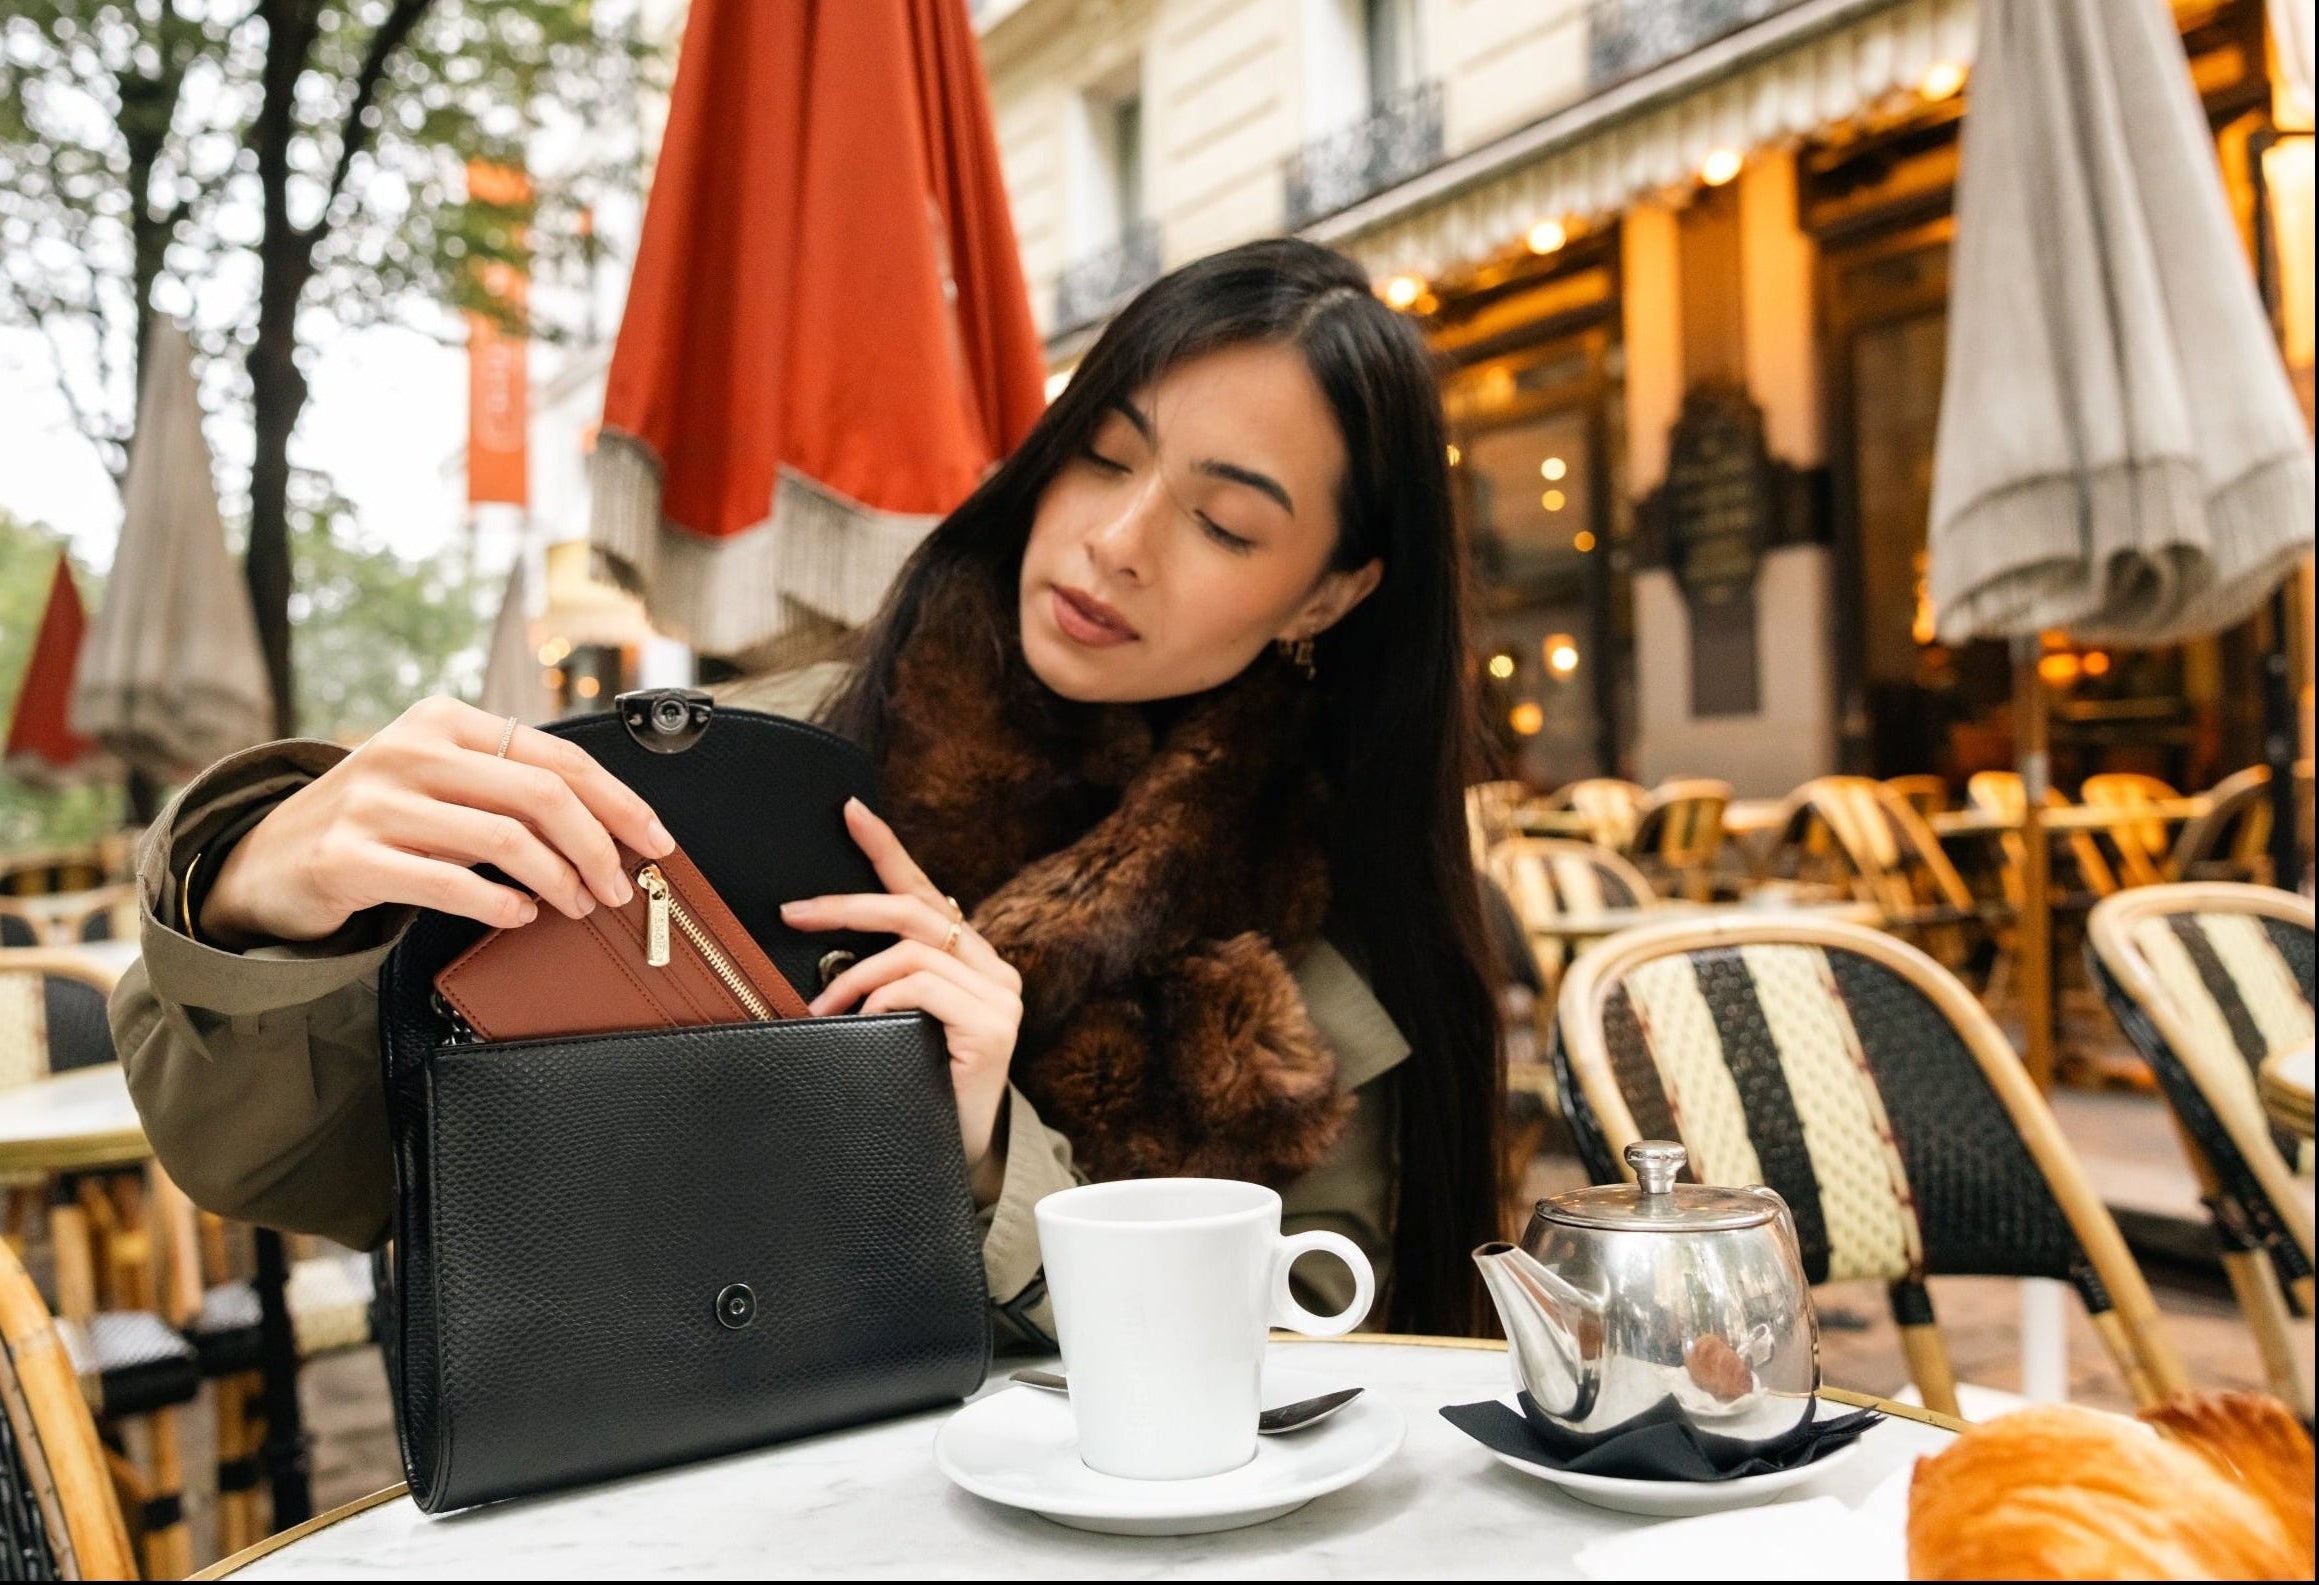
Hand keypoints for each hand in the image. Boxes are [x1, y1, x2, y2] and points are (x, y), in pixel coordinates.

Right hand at [201, 696, 674, 946]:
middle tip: (620, 888)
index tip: (657, 840)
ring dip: (559, 881)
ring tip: (578, 906)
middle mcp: (410, 751)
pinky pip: (451, 883)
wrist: (267, 859)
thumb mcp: (437, 779)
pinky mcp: (350, 857)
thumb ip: (505, 786)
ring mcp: (376, 802)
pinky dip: (501, 905)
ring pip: (506, 841)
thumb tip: (608, 823)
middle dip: (599, 848)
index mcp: (443, 720)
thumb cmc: (375, 821)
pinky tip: (520, 916)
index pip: (556, 757)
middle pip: (542, 796)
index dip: (619, 801)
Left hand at [782, 799, 1021, 1206]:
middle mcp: (992, 970)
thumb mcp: (894, 1026)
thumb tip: (823, 953)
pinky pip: (922, 986)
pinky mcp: (994, 1027)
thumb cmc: (919, 1091)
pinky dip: (881, 998)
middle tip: (793, 913)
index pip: (925, 891)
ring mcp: (999, 997)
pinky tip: (863, 1023)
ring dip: (853, 976)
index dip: (886, 850)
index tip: (850, 812)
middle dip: (847, 905)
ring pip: (912, 951)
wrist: (958, 1159)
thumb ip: (883, 984)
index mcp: (968, 961)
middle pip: (915, 909)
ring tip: (820, 1010)